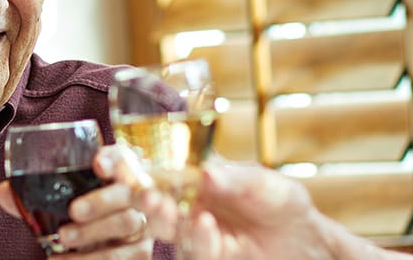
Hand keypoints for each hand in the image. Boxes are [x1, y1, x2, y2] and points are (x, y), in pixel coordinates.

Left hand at [0, 145, 161, 258]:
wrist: (102, 246)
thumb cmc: (80, 214)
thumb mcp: (61, 202)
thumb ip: (35, 196)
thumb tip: (3, 192)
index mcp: (118, 174)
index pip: (122, 157)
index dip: (114, 158)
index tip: (97, 163)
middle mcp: (137, 195)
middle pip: (129, 192)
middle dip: (102, 201)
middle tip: (73, 211)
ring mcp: (144, 224)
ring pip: (128, 224)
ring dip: (94, 233)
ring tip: (63, 240)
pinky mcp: (142, 252)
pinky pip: (126, 256)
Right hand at [142, 158, 412, 259]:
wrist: (306, 244)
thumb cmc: (283, 204)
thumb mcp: (266, 184)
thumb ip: (237, 179)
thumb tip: (207, 172)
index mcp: (191, 174)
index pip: (148, 164)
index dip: (122, 162)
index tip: (106, 161)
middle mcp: (184, 202)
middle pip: (145, 197)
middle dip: (133, 193)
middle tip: (135, 187)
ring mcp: (192, 231)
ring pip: (163, 226)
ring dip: (160, 215)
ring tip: (160, 203)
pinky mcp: (205, 255)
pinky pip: (192, 248)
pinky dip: (196, 236)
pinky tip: (204, 223)